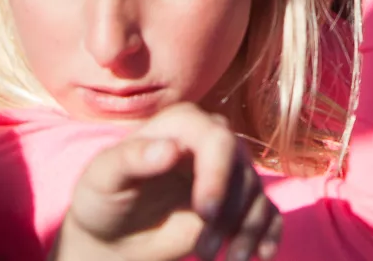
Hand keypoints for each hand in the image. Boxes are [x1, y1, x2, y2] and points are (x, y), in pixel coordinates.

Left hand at [52, 104, 279, 260]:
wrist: (113, 235)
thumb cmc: (103, 198)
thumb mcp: (103, 178)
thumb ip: (130, 158)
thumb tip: (170, 150)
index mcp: (182, 124)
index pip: (217, 140)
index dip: (218, 175)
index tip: (205, 213)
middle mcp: (212, 141)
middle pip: (243, 168)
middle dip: (230, 213)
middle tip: (204, 253)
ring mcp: (228, 172)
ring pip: (257, 194)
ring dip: (247, 231)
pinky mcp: (238, 202)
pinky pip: (268, 212)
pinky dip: (269, 234)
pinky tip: (261, 256)